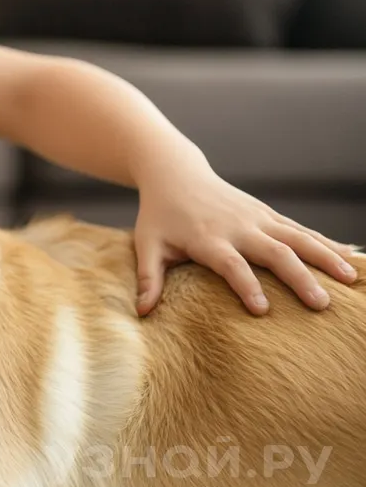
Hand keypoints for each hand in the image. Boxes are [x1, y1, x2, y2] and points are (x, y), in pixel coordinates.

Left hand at [134, 166, 357, 316]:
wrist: (175, 173)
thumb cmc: (159, 215)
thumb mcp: (148, 244)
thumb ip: (148, 278)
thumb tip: (142, 313)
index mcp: (207, 237)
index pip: (230, 264)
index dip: (245, 285)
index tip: (262, 310)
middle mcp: (237, 226)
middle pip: (273, 252)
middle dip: (298, 278)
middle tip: (321, 305)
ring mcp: (257, 217)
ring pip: (297, 237)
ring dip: (324, 257)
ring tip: (349, 279)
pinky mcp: (268, 213)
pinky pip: (302, 229)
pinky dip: (326, 242)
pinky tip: (350, 257)